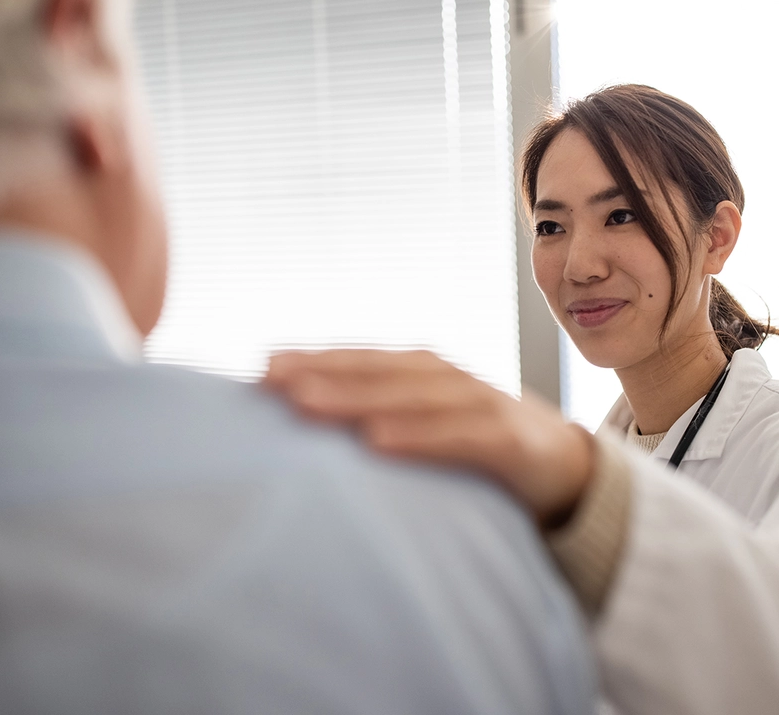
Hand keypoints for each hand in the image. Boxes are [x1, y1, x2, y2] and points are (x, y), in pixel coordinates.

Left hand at [264, 349, 595, 527]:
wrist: (565, 467)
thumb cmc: (480, 444)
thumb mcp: (432, 423)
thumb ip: (386, 417)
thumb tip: (313, 423)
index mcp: (425, 373)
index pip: (363, 361)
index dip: (316, 360)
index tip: (262, 369)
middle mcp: (448, 379)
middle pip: (379, 371)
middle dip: (323, 372)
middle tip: (269, 381)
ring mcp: (480, 404)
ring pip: (412, 395)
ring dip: (357, 397)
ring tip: (304, 404)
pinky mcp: (509, 441)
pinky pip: (460, 437)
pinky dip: (420, 436)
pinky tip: (377, 443)